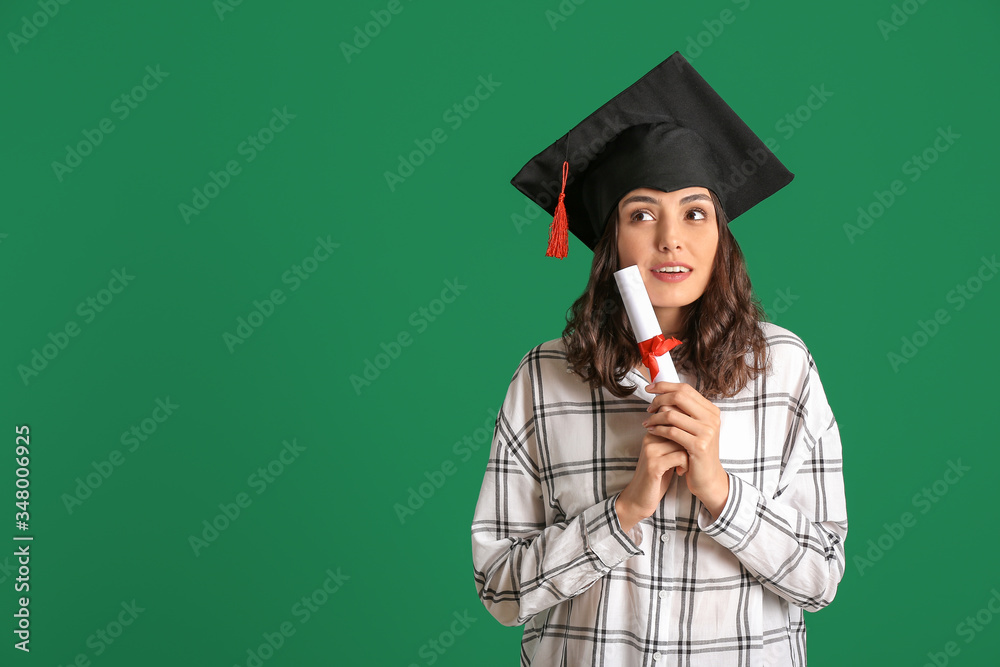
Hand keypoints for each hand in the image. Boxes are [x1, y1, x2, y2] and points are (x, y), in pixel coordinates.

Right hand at [616, 430, 688, 531]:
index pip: (674, 419)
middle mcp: (649, 439)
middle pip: (680, 429)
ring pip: (682, 442)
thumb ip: (674, 441)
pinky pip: (681, 457)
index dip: (686, 432)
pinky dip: (685, 465)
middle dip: (689, 444)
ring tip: (684, 466)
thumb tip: (694, 428)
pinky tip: (681, 473)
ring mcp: (650, 451)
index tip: (689, 447)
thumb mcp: (665, 455)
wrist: (639, 498)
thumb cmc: (656, 476)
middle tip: (688, 458)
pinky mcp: (654, 465)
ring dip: (689, 455)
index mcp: (651, 433)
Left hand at [641, 381, 728, 518]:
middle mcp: (712, 418)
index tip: (649, 388)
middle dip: (659, 400)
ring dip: (655, 417)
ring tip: (647, 423)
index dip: (665, 386)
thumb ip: (684, 411)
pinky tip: (651, 432)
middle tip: (648, 408)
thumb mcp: (694, 428)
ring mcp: (707, 432)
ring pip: (672, 415)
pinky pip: (671, 431)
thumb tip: (662, 392)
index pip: (685, 389)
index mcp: (711, 410)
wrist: (708, 478)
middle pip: (679, 397)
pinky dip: (658, 430)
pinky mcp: (698, 446)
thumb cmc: (696, 452)